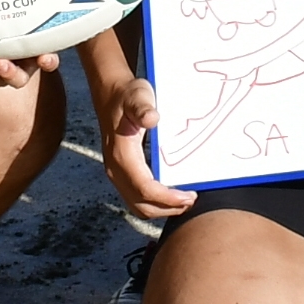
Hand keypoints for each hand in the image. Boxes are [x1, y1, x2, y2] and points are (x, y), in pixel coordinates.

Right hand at [94, 76, 194, 219]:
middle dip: (167, 208)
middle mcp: (116, 169)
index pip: (144, 188)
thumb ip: (143, 107)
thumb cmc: (127, 96)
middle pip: (141, 204)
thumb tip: (151, 119)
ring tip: (184, 201)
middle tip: (192, 200)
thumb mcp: (137, 95)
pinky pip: (136, 199)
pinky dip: (154, 204)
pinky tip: (170, 196)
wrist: (111, 95)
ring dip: (162, 209)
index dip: (167, 197)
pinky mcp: (121, 174)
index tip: (188, 195)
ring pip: (138, 205)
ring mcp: (117, 174)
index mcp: (121, 155)